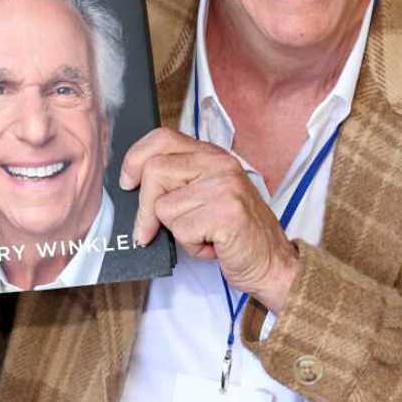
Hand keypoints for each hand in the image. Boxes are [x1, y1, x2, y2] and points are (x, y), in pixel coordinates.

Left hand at [120, 128, 299, 313]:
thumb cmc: (235, 234)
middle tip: (150, 231)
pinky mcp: (226, 212)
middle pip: (154, 171)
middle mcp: (220, 164)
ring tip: (203, 234)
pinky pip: (181, 229)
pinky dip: (191, 246)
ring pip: (164, 206)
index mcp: (213, 156)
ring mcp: (224, 186)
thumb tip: (133, 184)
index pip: (163, 138)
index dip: (136, 158)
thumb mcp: (206, 197)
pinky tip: (213, 245)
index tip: (128, 183)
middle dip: (145, 209)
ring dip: (177, 231)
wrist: (273, 263)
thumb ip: (178, 183)